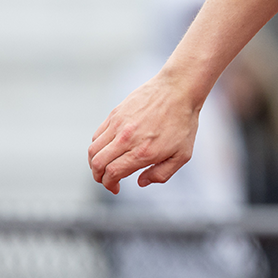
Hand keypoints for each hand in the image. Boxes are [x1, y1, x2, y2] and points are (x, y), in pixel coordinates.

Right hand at [88, 74, 200, 193]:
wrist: (179, 89)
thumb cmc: (183, 122)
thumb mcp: (182, 155)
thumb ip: (162, 174)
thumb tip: (140, 182)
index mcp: (143, 152)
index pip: (112, 173)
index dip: (109, 185)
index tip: (116, 188)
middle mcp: (127, 139)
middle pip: (97, 164)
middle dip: (98, 177)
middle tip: (106, 180)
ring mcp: (119, 125)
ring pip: (93, 149)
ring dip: (94, 162)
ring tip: (104, 166)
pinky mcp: (115, 113)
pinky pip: (97, 134)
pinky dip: (97, 146)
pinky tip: (108, 149)